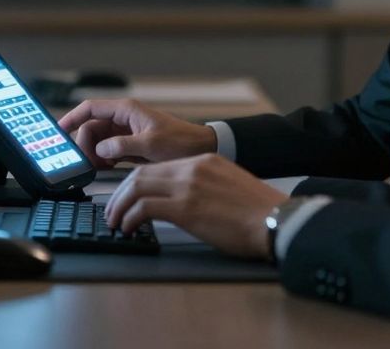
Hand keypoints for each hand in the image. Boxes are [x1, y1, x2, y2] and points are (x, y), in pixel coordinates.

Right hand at [57, 99, 216, 167]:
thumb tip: (100, 150)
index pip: (90, 109)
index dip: (71, 118)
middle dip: (84, 144)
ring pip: (97, 141)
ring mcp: (125, 133)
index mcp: (126, 111)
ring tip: (100, 166)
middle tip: (86, 161)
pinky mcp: (129, 146)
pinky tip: (109, 167)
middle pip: (90, 128)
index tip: (58, 131)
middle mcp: (123, 119)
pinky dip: (103, 159)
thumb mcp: (150, 145)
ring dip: (94, 154)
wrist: (200, 150)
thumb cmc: (181, 142)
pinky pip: (107, 151)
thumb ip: (122, 146)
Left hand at [104, 154, 288, 258]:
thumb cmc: (259, 212)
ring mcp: (188, 186)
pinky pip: (144, 208)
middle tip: (113, 210)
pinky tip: (129, 228)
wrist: (276, 220)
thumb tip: (184, 201)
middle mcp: (193, 168)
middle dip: (121, 193)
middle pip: (141, 174)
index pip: (158, 166)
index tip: (127, 197)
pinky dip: (130, 218)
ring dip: (120, 206)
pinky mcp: (186, 208)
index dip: (136, 183)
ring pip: (137, 188)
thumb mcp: (229, 186)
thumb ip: (205, 185)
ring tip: (115, 222)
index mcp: (204, 161)